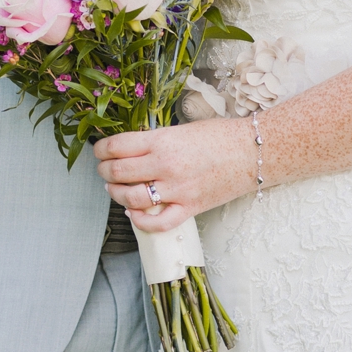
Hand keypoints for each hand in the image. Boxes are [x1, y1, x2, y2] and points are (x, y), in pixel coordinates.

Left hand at [95, 118, 254, 233]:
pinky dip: (141, 221)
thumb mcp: (181, 129)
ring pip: (132, 198)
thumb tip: (130, 148)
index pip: (117, 146)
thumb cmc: (219, 135)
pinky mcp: (189, 208)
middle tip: (103, 168)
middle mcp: (165, 166)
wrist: (252, 152)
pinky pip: (158, 222)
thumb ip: (155, 140)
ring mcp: (177, 190)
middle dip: (104, 170)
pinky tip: (134, 214)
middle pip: (119, 172)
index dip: (101, 149)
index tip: (98, 150)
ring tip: (114, 188)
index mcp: (161, 141)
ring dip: (116, 193)